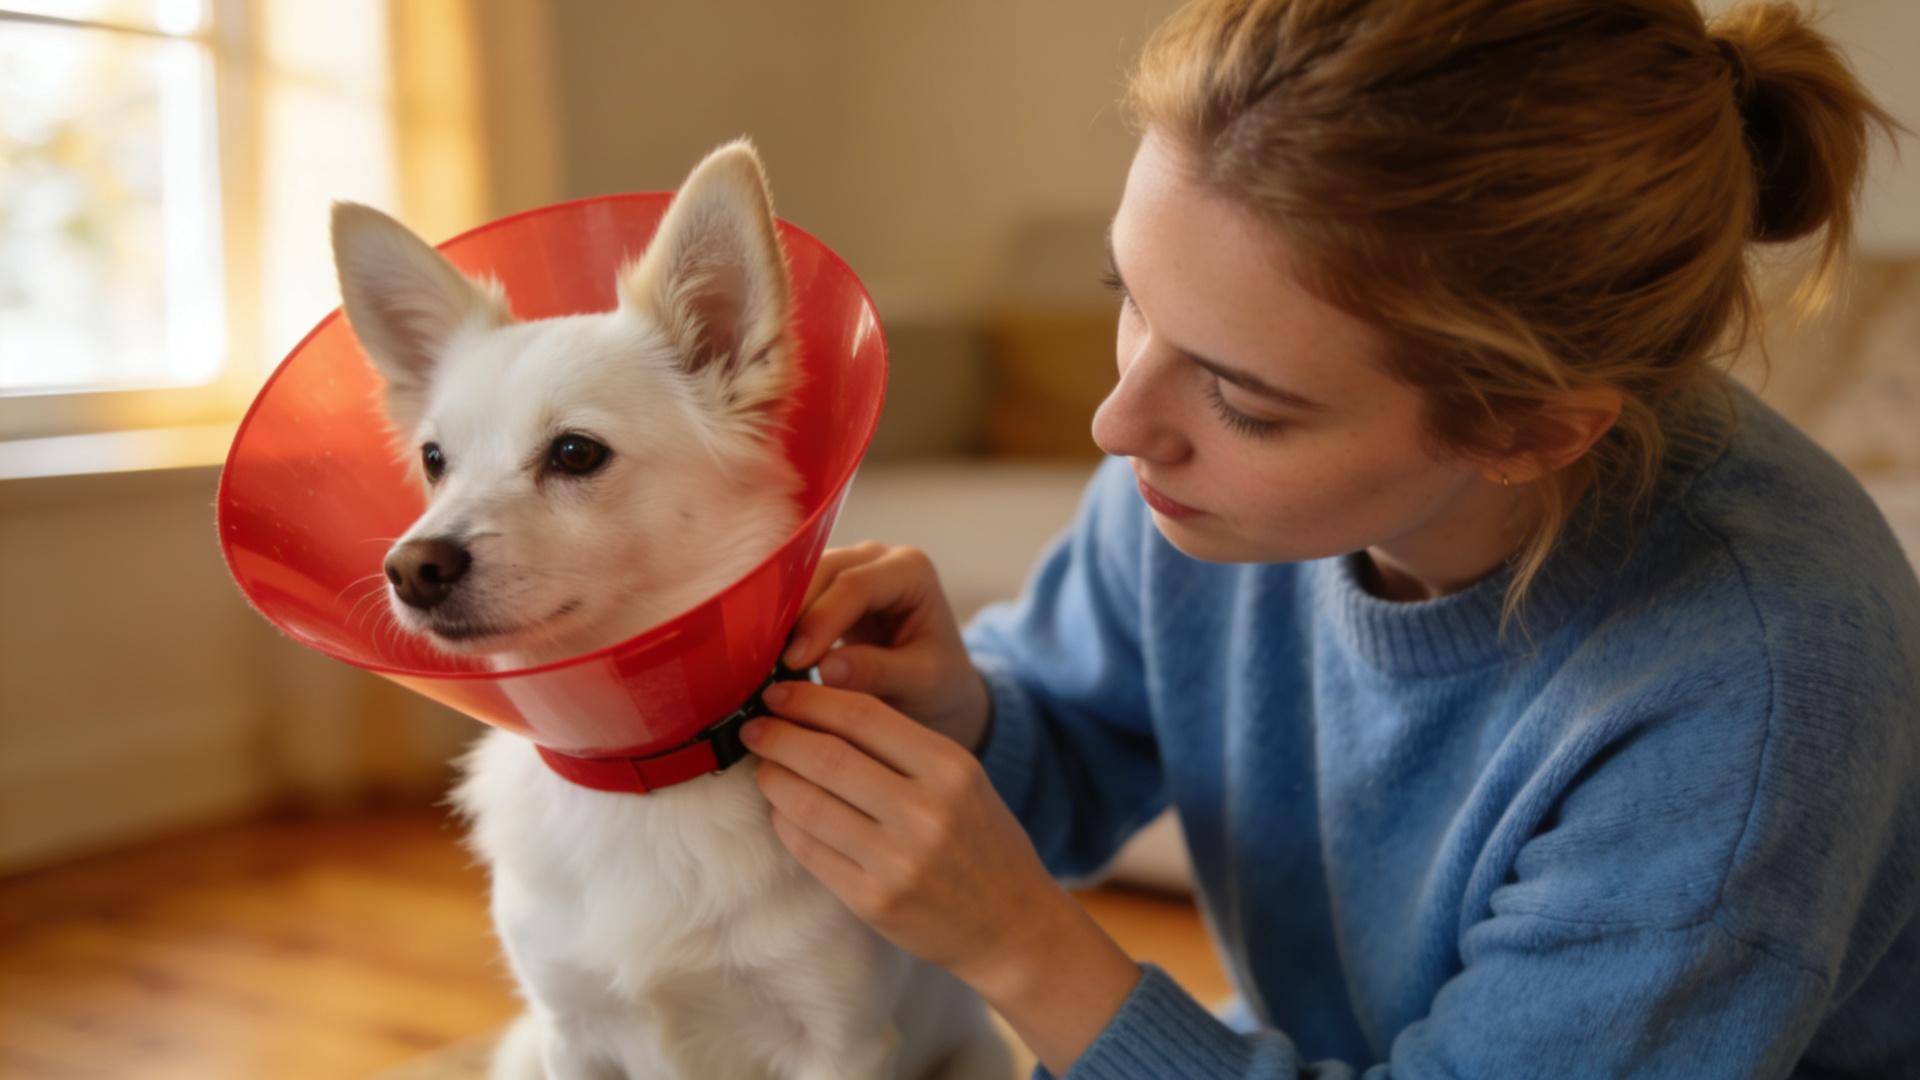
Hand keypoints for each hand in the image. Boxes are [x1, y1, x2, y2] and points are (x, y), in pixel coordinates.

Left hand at [743, 679, 1054, 982]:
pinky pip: (809, 851)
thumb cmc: (981, 842)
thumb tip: (818, 711)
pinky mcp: (873, 901)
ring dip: (773, 780)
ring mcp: (897, 861)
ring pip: (808, 805)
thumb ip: (901, 747)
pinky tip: (782, 811)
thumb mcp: (962, 780)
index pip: (863, 717)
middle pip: (827, 758)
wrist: (1011, 926)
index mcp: (951, 769)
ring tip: (762, 767)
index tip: (778, 693)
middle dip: (778, 736)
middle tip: (754, 727)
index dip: (809, 700)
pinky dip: (786, 824)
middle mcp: (925, 812)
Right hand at [783, 543, 990, 752]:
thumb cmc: (939, 682)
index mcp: (912, 571)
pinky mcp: (829, 588)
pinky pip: (796, 595)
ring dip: (781, 616)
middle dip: (794, 614)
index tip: (796, 661)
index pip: (857, 585)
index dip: (822, 619)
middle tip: (769, 660)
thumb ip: (879, 672)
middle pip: (823, 571)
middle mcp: (880, 558)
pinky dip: (781, 622)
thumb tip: (825, 669)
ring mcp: (851, 567)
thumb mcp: (922, 682)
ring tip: (762, 659)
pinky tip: (767, 654)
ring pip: (802, 577)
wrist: (938, 687)